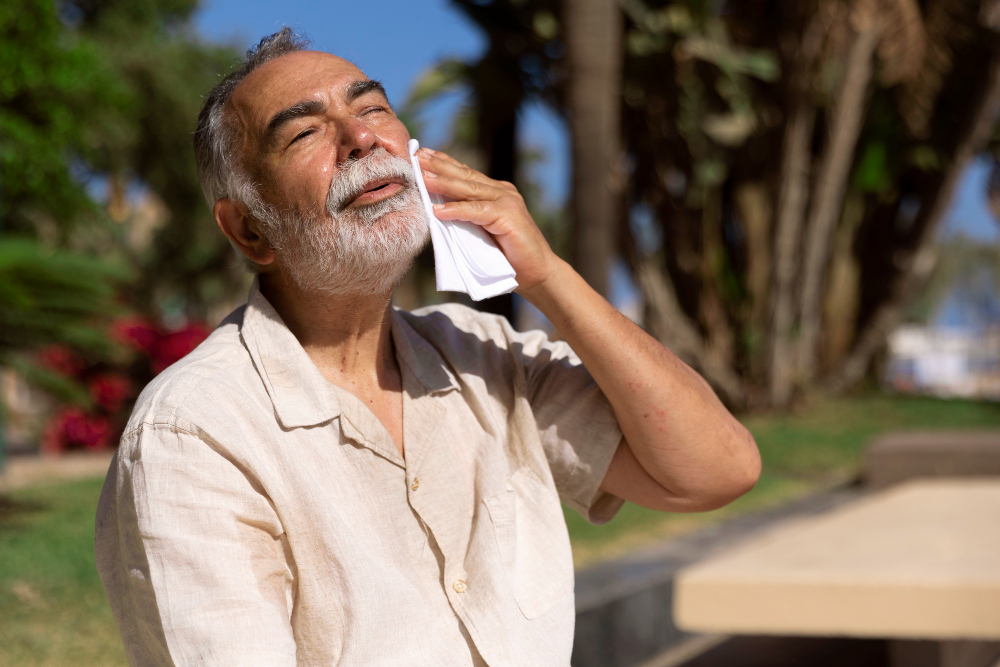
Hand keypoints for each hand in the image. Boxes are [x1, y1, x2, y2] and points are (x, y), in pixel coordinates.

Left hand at [416, 147, 558, 291]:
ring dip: (443, 182)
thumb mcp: (481, 232)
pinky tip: (438, 210)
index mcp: (496, 192)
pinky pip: (476, 211)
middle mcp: (502, 192)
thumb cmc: (508, 257)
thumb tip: (435, 210)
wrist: (538, 273)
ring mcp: (507, 202)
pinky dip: (456, 210)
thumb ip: (465, 218)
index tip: (422, 154)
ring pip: (469, 189)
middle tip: (417, 156)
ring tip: (422, 178)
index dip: (444, 163)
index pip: (466, 173)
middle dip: (439, 166)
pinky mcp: (508, 216)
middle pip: (465, 176)